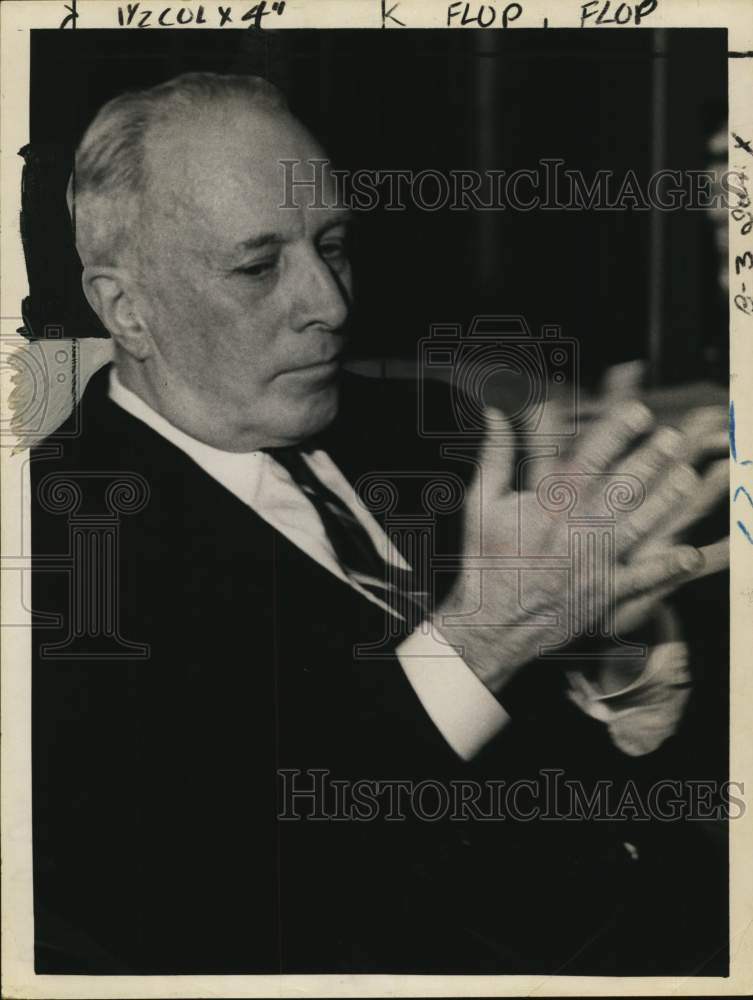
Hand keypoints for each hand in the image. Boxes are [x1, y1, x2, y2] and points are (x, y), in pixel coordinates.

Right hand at [433, 400, 728, 695]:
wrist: (491, 624)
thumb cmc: (485, 559)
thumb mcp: (480, 502)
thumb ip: (495, 455)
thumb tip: (495, 412)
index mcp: (548, 506)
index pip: (589, 460)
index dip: (617, 434)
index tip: (639, 413)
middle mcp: (575, 530)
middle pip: (621, 488)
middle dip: (650, 460)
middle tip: (673, 438)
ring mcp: (593, 562)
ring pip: (638, 525)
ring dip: (665, 500)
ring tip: (686, 476)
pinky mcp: (604, 592)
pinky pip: (642, 578)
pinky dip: (667, 567)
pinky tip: (690, 553)